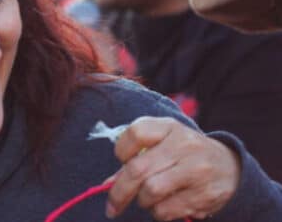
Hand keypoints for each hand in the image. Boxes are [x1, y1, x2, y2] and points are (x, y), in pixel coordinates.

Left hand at [107, 117, 240, 220]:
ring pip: (151, 191)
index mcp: (170, 127)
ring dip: (142, 201)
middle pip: (138, 169)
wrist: (231, 167)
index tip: (122, 161)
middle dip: (119, 192)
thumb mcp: (164, 144)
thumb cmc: (185, 154)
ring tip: (147, 200)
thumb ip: (136, 159)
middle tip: (112, 206)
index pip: (136, 133)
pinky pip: (167, 209)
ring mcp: (197, 169)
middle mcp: (184, 145)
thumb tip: (109, 184)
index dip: (122, 150)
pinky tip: (164, 207)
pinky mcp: (206, 194)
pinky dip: (158, 212)